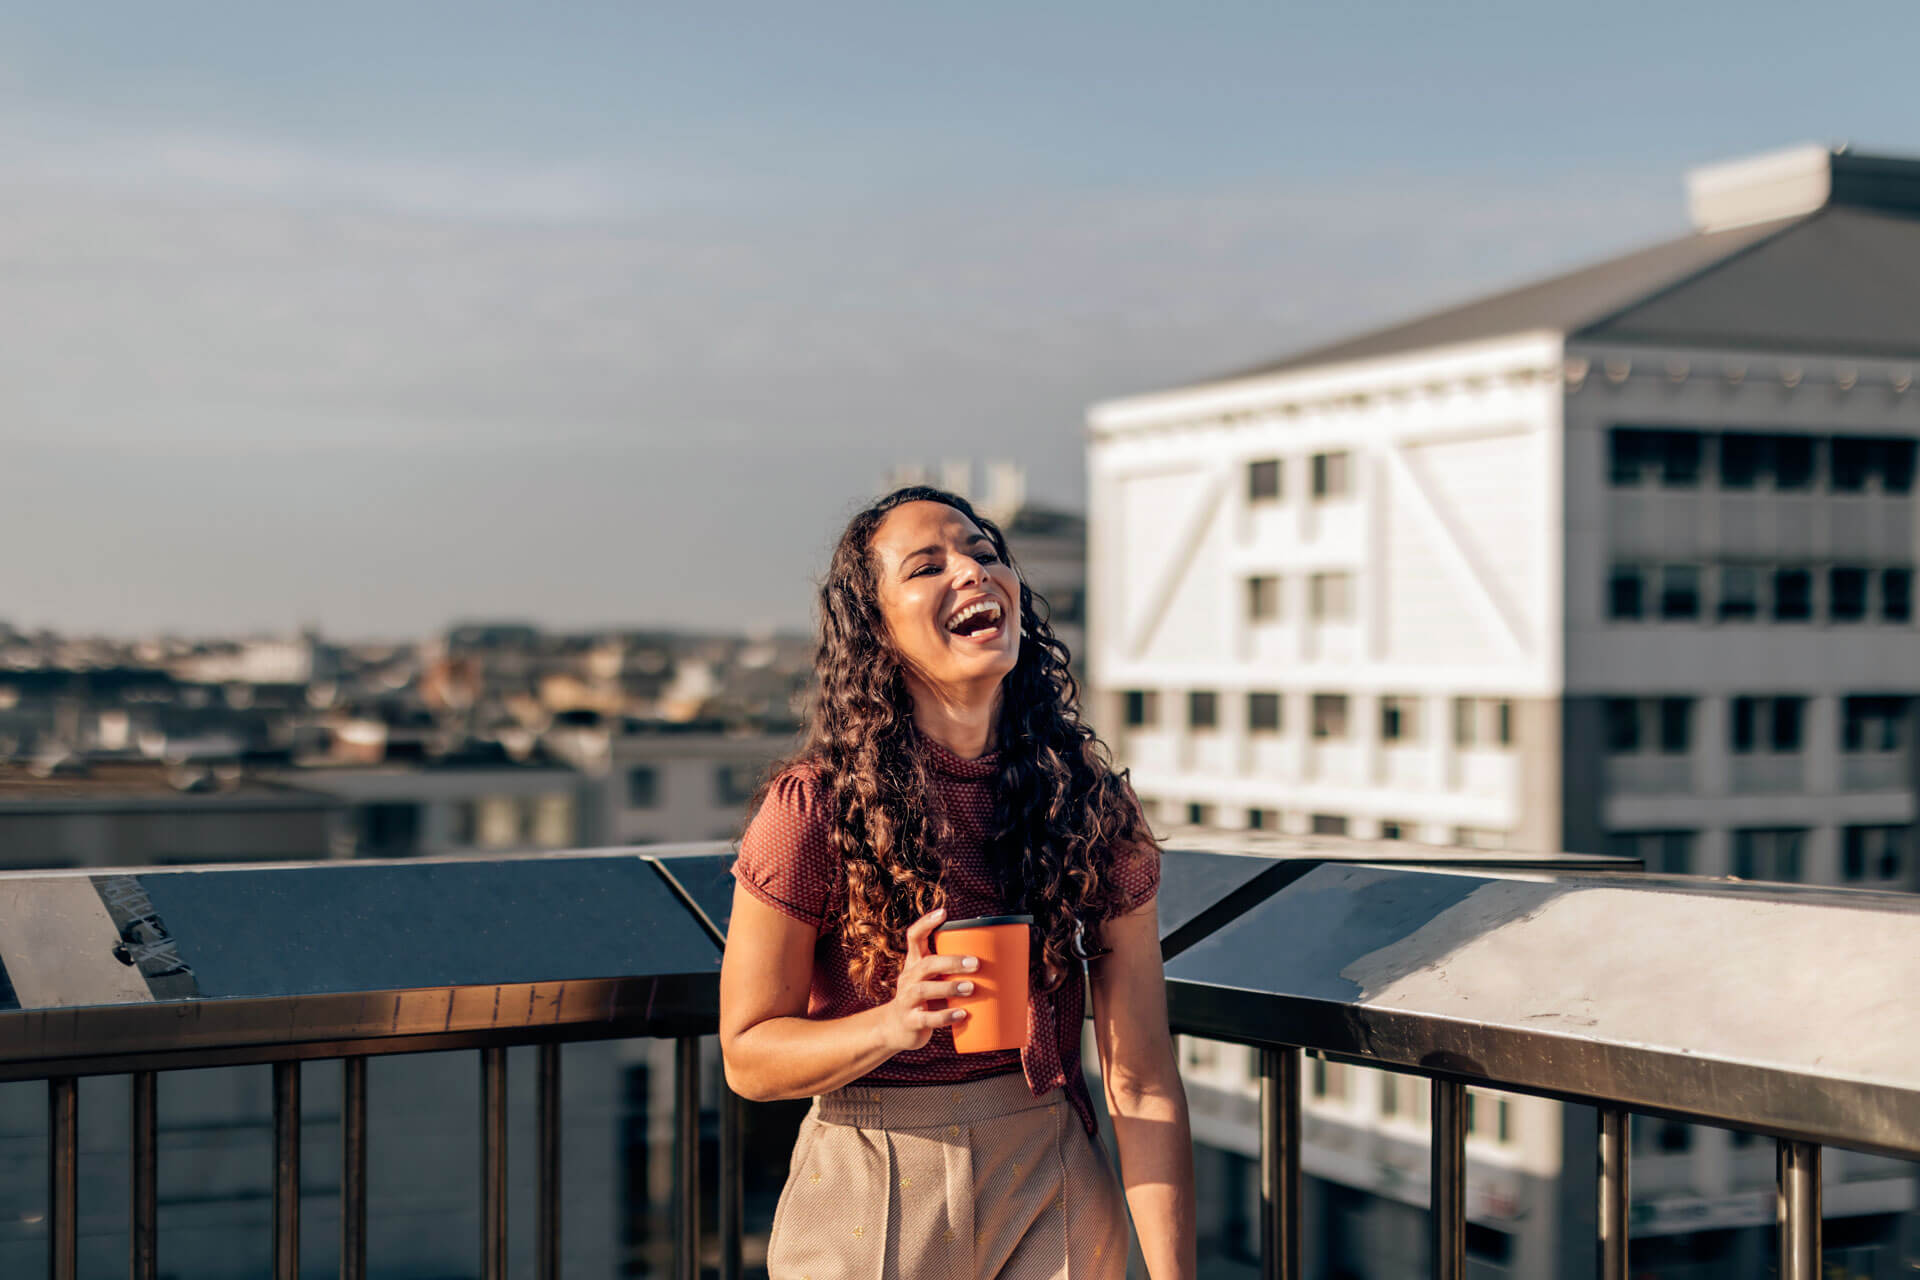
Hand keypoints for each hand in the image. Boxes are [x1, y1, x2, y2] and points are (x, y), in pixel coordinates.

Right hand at [880, 907, 978, 1053]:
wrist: (896, 1029)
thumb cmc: (925, 1000)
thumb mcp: (932, 980)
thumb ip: (953, 971)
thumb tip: (999, 965)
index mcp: (914, 963)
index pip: (914, 937)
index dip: (926, 923)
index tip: (943, 912)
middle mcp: (908, 978)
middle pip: (926, 964)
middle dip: (951, 962)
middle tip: (976, 963)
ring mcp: (907, 1000)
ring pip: (924, 990)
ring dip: (949, 988)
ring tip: (971, 987)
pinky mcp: (911, 1021)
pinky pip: (927, 1018)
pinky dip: (945, 1017)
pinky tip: (962, 1014)